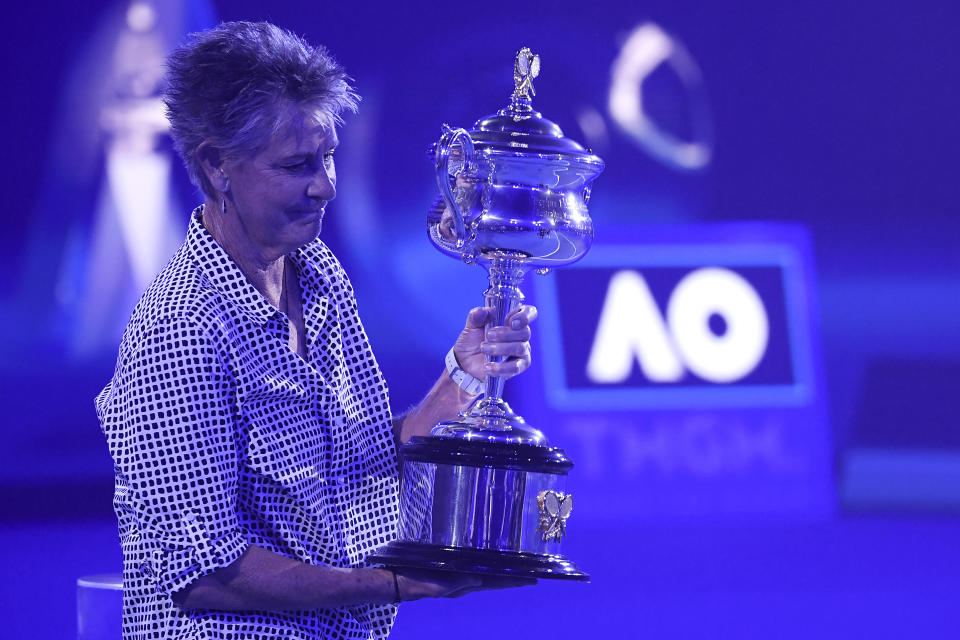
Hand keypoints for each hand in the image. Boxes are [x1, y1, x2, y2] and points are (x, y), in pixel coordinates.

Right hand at [395, 569, 535, 600]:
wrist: (396, 581)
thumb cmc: (414, 582)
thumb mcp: (436, 585)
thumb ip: (456, 583)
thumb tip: (478, 579)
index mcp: (463, 585)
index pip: (494, 583)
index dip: (514, 581)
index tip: (533, 580)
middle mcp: (464, 582)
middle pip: (495, 579)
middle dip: (514, 577)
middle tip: (534, 573)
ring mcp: (458, 577)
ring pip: (486, 574)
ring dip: (501, 572)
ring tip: (517, 567)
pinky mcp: (450, 570)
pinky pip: (472, 567)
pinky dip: (483, 565)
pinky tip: (487, 560)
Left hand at [452, 305, 537, 380]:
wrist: (466, 362)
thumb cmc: (473, 341)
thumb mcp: (471, 326)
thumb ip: (475, 316)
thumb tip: (482, 311)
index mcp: (512, 320)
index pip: (529, 312)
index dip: (525, 315)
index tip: (511, 321)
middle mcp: (520, 335)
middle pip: (525, 332)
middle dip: (506, 334)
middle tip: (488, 335)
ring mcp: (521, 351)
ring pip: (520, 348)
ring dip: (500, 348)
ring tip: (484, 349)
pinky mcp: (518, 367)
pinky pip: (516, 367)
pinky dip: (501, 367)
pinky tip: (488, 366)